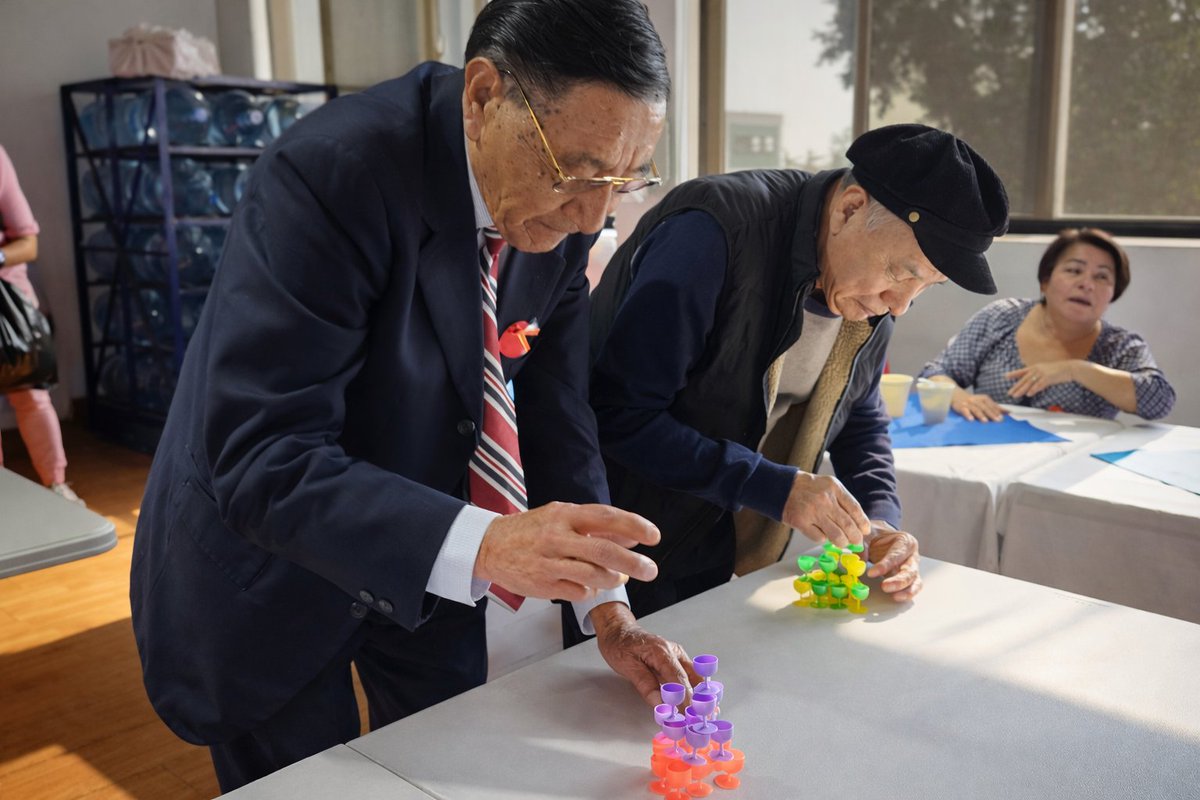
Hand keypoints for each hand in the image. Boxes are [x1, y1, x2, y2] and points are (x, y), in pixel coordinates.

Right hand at [475, 503, 659, 602]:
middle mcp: (556, 536)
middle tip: (650, 570)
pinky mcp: (542, 585)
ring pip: (593, 575)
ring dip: (613, 579)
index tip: (653, 536)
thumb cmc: (532, 530)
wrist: (490, 546)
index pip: (605, 517)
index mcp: (563, 514)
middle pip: (603, 550)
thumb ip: (596, 527)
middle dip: (633, 563)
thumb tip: (632, 538)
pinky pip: (578, 592)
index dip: (633, 525)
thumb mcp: (562, 517)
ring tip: (620, 578)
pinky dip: (591, 590)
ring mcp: (548, 562)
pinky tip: (590, 585)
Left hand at [591, 602, 698, 706]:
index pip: (679, 679)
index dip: (685, 699)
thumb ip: (645, 685)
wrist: (618, 631)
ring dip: (698, 695)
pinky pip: (687, 676)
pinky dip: (692, 689)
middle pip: (691, 679)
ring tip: (703, 714)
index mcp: (662, 652)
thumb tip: (660, 704)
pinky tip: (694, 703)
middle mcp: (674, 652)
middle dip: (697, 700)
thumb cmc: (620, 645)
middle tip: (700, 719)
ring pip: (694, 677)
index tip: (688, 715)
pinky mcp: (675, 660)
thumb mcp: (627, 666)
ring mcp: (676, 655)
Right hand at [783, 472, 869, 547]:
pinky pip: (819, 538)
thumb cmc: (808, 488)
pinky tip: (822, 534)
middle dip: (855, 537)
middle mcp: (825, 500)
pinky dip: (823, 539)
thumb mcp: (829, 485)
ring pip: (836, 535)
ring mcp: (813, 512)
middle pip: (848, 525)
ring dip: (842, 542)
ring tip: (842, 542)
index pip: (855, 509)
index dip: (862, 523)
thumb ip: (842, 500)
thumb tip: (858, 522)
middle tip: (856, 541)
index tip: (865, 531)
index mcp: (834, 488)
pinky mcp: (801, 522)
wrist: (783, 487)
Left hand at [866, 526, 921, 601]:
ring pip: (914, 581)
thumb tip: (858, 561)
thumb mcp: (869, 535)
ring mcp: (912, 568)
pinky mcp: (909, 579)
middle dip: (898, 580)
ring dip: (906, 590)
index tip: (872, 573)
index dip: (885, 565)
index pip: (896, 554)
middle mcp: (912, 555)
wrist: (882, 537)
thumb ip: (863, 546)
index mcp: (905, 541)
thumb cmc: (877, 536)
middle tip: (885, 587)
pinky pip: (912, 587)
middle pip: (910, 570)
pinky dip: (907, 594)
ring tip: (895, 596)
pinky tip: (897, 597)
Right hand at [951, 388, 1004, 421]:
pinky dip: (967, 414)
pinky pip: (964, 410)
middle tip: (997, 420)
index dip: (997, 411)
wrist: (955, 394)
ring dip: (980, 415)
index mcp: (983, 398)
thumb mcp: (983, 402)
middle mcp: (976, 400)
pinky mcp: (960, 406)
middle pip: (985, 407)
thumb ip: (994, 407)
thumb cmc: (972, 401)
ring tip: (985, 421)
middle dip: (991, 414)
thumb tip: (1008, 412)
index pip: (991, 405)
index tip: (1003, 417)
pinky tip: (970, 419)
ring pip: (975, 409)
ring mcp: (968, 403)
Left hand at [1005, 361, 1076, 399]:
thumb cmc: (1059, 371)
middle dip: (1016, 387)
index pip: (1022, 371)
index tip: (1006, 376)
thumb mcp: (1046, 370)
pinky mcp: (1048, 378)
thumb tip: (1033, 381)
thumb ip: (1038, 375)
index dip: (1014, 374)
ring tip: (1015, 395)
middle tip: (1009, 393)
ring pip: (1029, 383)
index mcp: (1036, 367)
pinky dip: (1033, 390)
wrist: (1070, 368)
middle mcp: (1037, 369)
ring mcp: (1042, 373)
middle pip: (1024, 379)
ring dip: (1021, 390)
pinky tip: (1028, 394)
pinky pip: (1039, 385)